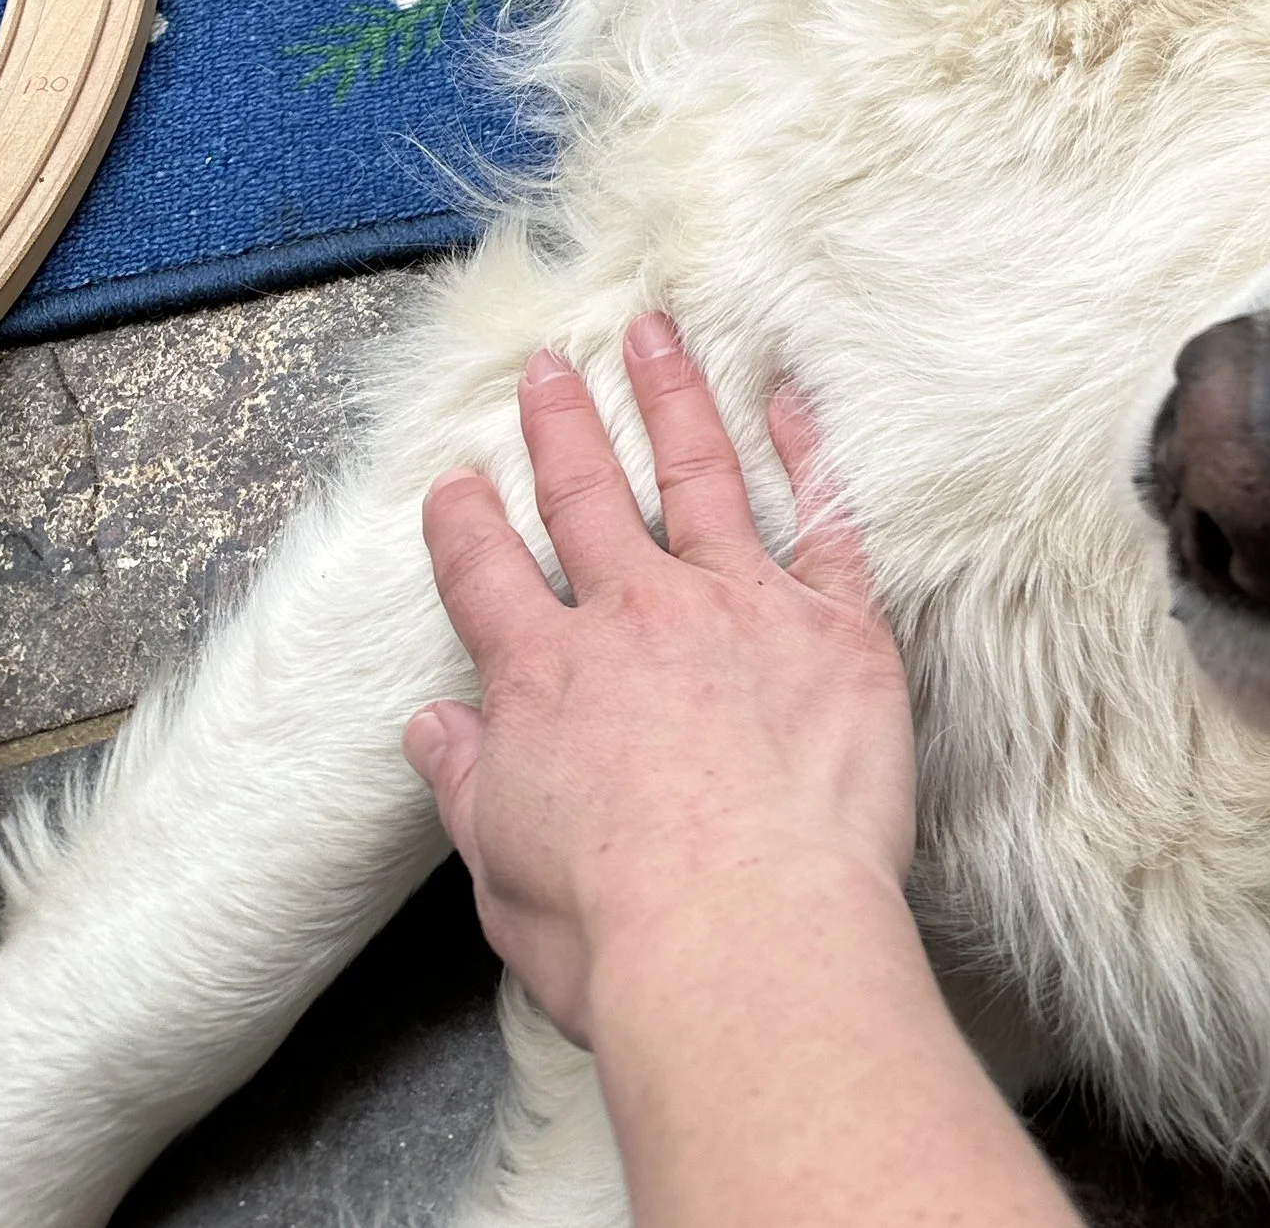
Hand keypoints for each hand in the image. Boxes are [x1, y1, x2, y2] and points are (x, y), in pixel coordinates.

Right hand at [403, 316, 914, 1051]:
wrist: (747, 934)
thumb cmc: (621, 931)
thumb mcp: (502, 873)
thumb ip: (470, 786)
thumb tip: (432, 731)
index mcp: (545, 679)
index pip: (486, 577)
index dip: (464, 524)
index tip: (457, 481)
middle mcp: (637, 617)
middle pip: (587, 497)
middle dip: (563, 425)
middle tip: (551, 364)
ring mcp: (741, 606)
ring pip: (699, 473)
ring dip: (672, 397)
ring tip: (656, 333)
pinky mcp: (837, 626)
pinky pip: (824, 517)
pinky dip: (808, 452)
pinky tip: (791, 402)